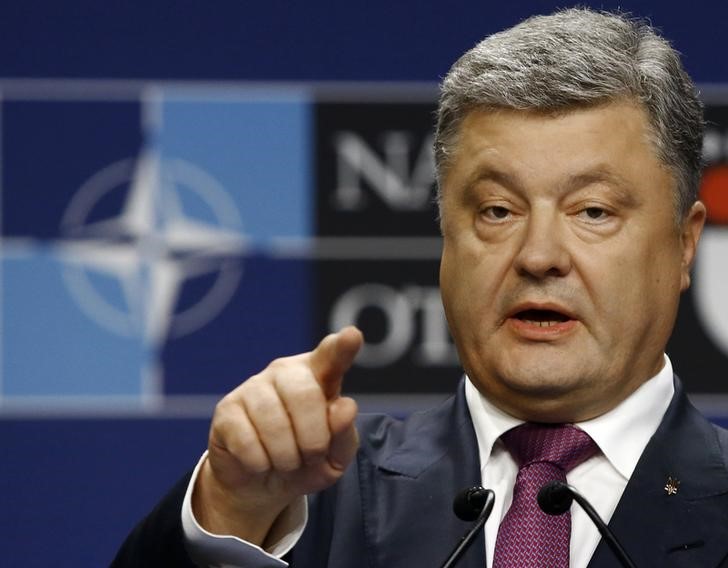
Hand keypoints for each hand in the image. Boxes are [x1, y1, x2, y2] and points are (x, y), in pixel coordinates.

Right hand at [192, 326, 363, 544]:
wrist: (261, 487)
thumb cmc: (305, 463)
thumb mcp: (334, 459)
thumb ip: (344, 435)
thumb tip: (345, 406)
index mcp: (320, 375)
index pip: (332, 356)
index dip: (343, 348)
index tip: (352, 336)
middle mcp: (285, 372)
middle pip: (305, 395)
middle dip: (313, 440)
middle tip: (311, 457)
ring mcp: (253, 387)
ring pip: (274, 423)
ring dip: (287, 458)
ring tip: (286, 463)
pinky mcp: (226, 409)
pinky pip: (247, 442)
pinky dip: (260, 464)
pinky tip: (260, 462)